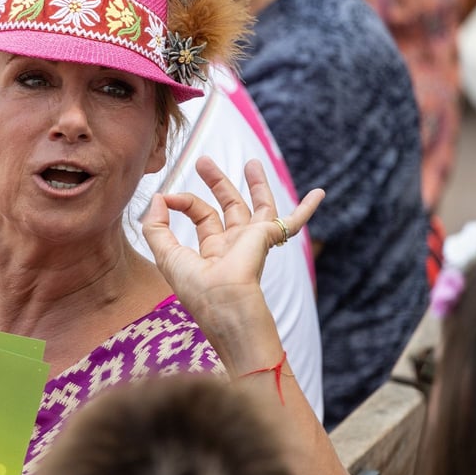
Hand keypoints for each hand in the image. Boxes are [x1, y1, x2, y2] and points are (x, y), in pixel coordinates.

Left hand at [142, 157, 322, 368]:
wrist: (231, 313)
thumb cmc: (200, 295)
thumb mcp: (168, 258)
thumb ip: (156, 227)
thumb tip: (157, 198)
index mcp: (212, 251)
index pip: (201, 216)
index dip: (184, 201)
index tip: (169, 196)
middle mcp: (235, 246)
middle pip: (229, 207)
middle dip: (218, 182)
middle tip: (203, 161)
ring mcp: (254, 243)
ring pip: (260, 207)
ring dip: (257, 184)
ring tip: (253, 162)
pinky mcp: (268, 240)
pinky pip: (292, 223)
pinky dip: (306, 209)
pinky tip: (319, 192)